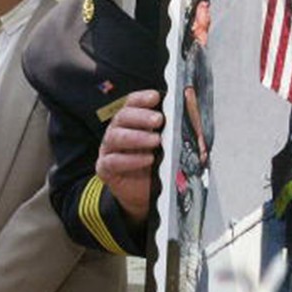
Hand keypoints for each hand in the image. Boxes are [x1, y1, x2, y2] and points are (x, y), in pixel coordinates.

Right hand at [97, 89, 162, 225]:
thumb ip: (170, 130)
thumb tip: (187, 115)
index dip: (142, 98)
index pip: (132, 103)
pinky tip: (147, 159)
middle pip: (123, 117)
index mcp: (130, 121)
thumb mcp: (165, 145)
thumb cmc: (155, 165)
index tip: (155, 97)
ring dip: (137, 137)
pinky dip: (131, 160)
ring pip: (116, 137)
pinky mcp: (105, 168)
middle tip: (159, 120)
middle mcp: (117, 131)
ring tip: (156, 141)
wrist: (143, 194)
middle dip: (141, 117)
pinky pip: (114, 161)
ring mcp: (108, 149)